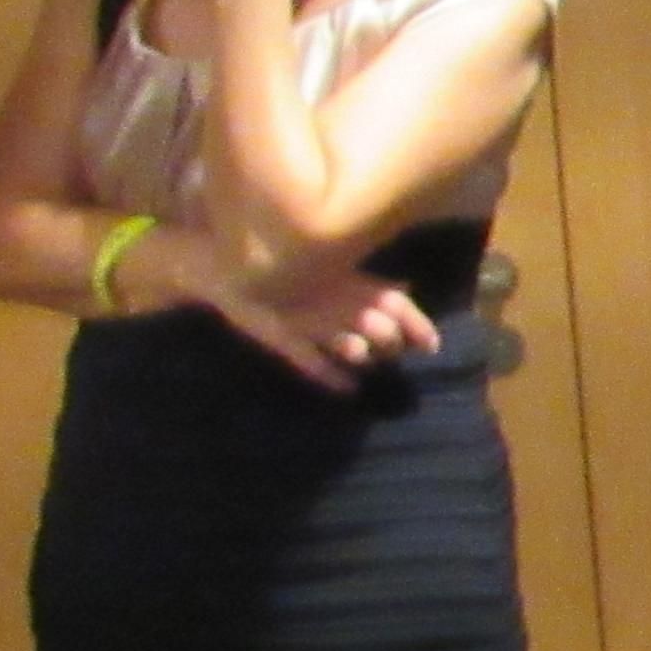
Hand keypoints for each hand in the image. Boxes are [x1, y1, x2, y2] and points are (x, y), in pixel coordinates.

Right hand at [198, 255, 438, 391]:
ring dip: (365, 358)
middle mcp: (336, 301)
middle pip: (381, 331)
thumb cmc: (283, 262)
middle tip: (390, 351)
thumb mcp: (328, 265)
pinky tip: (347, 389)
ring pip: (353, 348)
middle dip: (391, 345)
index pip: (396, 303)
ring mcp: (309, 322)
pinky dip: (334, 378)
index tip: (432, 346)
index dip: (418, 326)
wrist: (218, 264)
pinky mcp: (282, 339)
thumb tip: (405, 287)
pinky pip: (313, 364)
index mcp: (350, 279)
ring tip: (366, 360)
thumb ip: (366, 280)